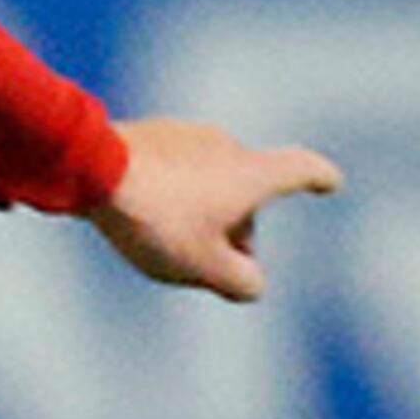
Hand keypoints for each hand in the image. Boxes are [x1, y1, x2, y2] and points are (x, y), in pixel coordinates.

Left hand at [88, 115, 343, 301]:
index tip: (330, 181)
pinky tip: (138, 217)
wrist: (89, 169)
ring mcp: (185, 135)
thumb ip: (241, 283)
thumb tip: (252, 284)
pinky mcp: (148, 135)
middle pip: (246, 190)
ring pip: (206, 181)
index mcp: (252, 172)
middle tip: (217, 269)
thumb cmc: (156, 219)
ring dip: (200, 212)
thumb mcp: (205, 267)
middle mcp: (226, 144)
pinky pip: (171, 171)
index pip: (300, 169)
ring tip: (167, 244)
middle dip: (238, 228)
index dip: (319, 178)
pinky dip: (169, 195)